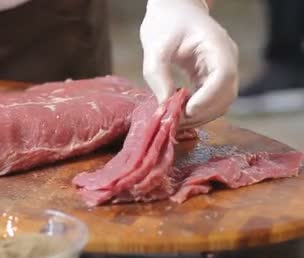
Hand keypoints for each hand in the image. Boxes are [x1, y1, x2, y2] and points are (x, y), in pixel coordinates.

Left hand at [140, 0, 238, 128]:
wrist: (174, 11)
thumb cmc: (165, 23)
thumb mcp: (155, 47)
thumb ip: (158, 75)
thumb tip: (165, 105)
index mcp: (217, 45)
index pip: (224, 76)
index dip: (208, 97)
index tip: (187, 110)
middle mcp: (226, 59)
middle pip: (226, 95)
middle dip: (202, 112)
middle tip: (175, 121)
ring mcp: (222, 70)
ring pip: (221, 102)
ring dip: (200, 116)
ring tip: (174, 119)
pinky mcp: (212, 78)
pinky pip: (211, 101)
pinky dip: (197, 111)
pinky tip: (178, 111)